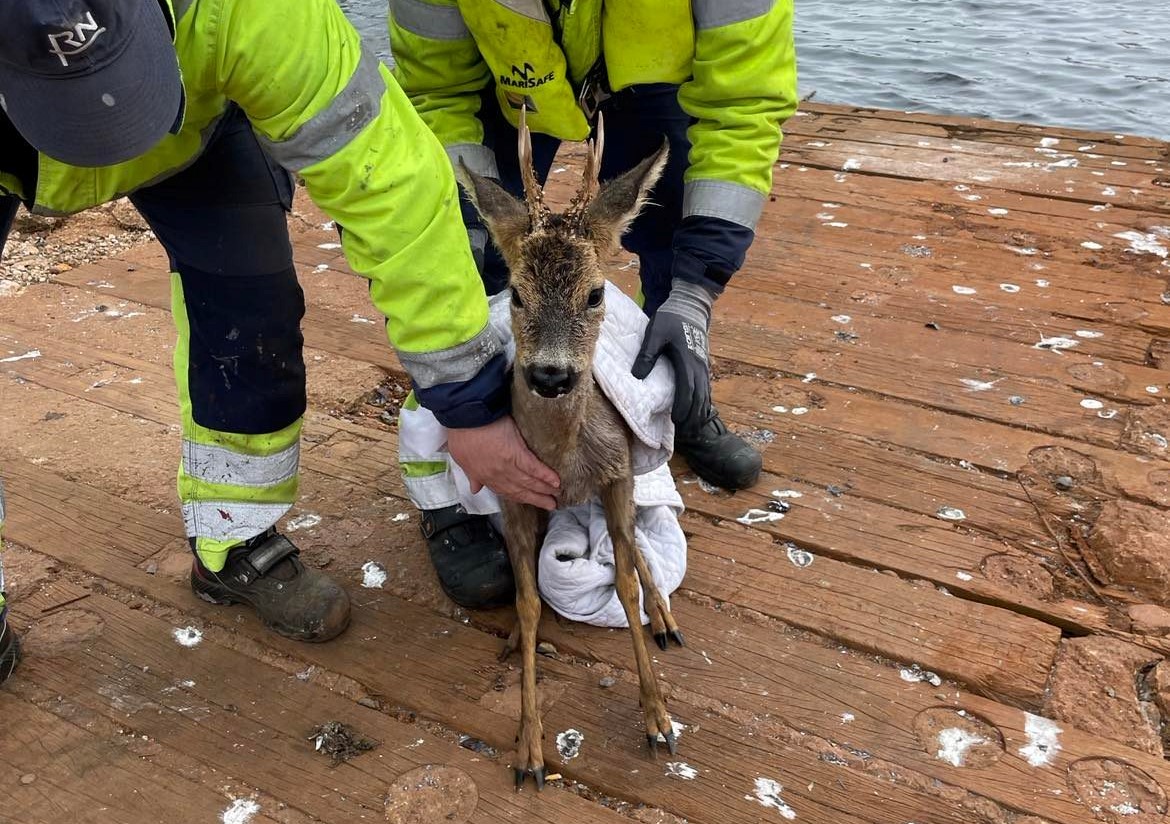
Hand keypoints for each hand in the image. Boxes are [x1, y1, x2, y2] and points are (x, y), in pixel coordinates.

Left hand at [448, 416, 559, 509]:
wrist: (466, 416)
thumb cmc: (462, 433)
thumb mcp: (461, 457)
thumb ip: (471, 475)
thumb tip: (475, 488)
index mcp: (484, 477)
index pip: (505, 491)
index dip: (519, 498)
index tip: (529, 501)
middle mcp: (498, 475)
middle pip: (520, 491)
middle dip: (537, 499)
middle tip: (551, 504)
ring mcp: (508, 466)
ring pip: (529, 482)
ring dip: (544, 489)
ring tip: (557, 493)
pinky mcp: (517, 453)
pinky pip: (534, 468)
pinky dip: (546, 475)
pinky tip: (556, 480)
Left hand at [631, 279, 714, 424]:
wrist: (690, 307)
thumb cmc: (670, 319)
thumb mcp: (654, 334)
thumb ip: (647, 355)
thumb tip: (638, 377)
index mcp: (687, 361)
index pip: (687, 391)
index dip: (682, 408)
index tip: (675, 421)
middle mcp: (699, 367)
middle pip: (699, 398)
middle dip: (692, 416)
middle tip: (683, 431)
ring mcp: (704, 366)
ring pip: (705, 395)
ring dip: (699, 412)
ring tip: (691, 427)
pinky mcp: (704, 365)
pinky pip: (706, 388)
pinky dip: (703, 402)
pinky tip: (698, 411)